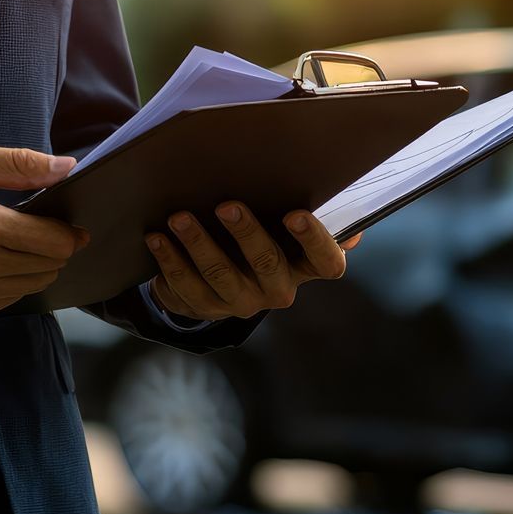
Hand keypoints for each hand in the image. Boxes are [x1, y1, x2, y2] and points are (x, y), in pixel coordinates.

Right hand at [0, 141, 89, 318]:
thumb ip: (18, 163)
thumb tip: (66, 167)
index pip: (52, 241)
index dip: (67, 232)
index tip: (66, 223)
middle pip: (50, 265)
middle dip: (53, 247)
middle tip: (40, 231)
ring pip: (35, 284)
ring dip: (36, 265)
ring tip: (18, 244)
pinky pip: (13, 298)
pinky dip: (15, 280)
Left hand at [144, 203, 361, 321]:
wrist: (222, 278)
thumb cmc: (266, 237)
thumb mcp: (289, 228)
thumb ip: (319, 219)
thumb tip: (355, 231)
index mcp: (306, 268)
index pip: (326, 263)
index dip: (315, 241)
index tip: (296, 214)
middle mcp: (278, 290)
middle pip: (267, 263)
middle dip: (246, 232)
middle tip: (227, 205)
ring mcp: (241, 302)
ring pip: (220, 273)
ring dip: (198, 243)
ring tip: (179, 217)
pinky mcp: (205, 308)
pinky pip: (186, 285)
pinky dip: (170, 259)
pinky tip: (157, 237)